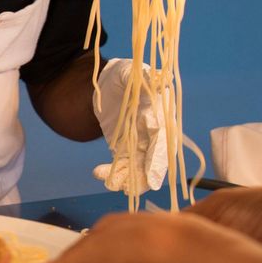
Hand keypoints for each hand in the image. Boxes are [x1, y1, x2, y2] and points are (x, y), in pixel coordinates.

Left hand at [92, 58, 167, 194]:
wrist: (107, 84)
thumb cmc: (123, 75)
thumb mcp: (129, 72)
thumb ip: (145, 77)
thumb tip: (162, 78)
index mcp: (160, 115)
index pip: (162, 142)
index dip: (158, 161)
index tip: (153, 178)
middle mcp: (154, 133)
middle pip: (153, 161)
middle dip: (143, 178)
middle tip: (130, 190)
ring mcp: (141, 144)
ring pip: (138, 169)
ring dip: (126, 180)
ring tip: (110, 184)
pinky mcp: (126, 150)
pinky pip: (123, 167)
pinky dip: (112, 174)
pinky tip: (98, 174)